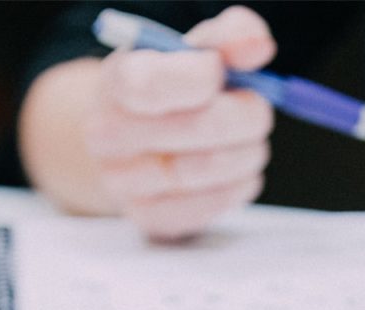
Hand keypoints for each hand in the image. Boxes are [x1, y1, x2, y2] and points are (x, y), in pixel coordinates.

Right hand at [21, 5, 274, 239]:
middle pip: (200, 127)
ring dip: (248, 153)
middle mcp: (107, 133)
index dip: (203, 77)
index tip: (221, 72)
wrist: (132, 142)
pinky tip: (235, 172)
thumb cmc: (173, 90)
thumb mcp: (193, 52)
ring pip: (211, 168)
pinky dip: (239, 185)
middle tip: (257, 110)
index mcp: (117, 81)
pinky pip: (211, 204)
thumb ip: (228, 37)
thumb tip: (257, 47)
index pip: (153, 84)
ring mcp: (123, 182)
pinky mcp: (148, 217)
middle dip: (247, 116)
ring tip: (248, 142)